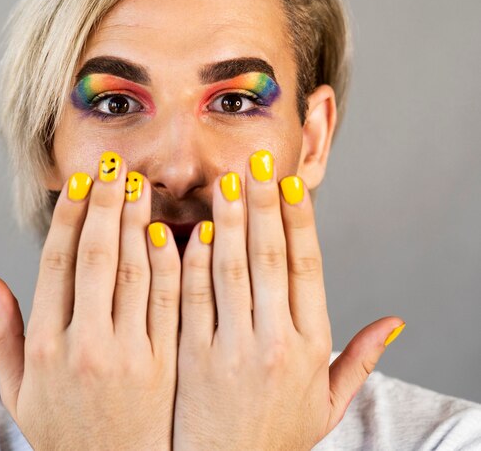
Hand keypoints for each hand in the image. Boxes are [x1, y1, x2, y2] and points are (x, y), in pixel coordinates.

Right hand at [0, 152, 180, 449]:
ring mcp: (128, 353)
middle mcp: (84, 344)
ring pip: (135, 269)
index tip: (82, 181)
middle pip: (97, 255)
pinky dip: (172, 261)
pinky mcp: (165, 363)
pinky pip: (169, 299)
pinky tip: (175, 230)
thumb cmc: (65, 434)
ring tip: (141, 184)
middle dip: (106, 203)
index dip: (71, 216)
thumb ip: (1, 337)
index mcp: (45, 346)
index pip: (58, 262)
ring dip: (139, 221)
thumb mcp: (18, 393)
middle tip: (114, 164)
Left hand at [173, 150, 404, 449]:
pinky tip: (188, 227)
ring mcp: (231, 349)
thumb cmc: (276, 436)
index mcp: (309, 346)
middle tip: (257, 161)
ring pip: (228, 267)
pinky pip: (189, 297)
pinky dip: (189, 258)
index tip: (290, 181)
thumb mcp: (326, 404)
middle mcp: (274, 343)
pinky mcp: (190, 358)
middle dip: (264, 203)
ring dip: (228, 219)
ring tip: (224, 180)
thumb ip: (360, 361)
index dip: (299, 219)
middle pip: (269, 256)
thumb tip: (395, 323)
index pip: (307, 266)